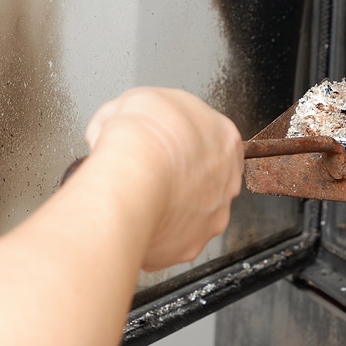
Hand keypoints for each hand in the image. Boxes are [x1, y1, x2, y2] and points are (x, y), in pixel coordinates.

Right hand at [82, 87, 243, 270]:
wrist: (132, 173)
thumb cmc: (142, 134)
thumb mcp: (138, 99)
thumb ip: (143, 114)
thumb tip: (119, 123)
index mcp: (224, 139)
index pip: (208, 144)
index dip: (179, 146)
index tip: (159, 149)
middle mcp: (227, 181)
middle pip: (204, 183)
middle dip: (178, 182)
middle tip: (147, 177)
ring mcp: (212, 217)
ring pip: (189, 216)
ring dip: (167, 211)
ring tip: (137, 202)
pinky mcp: (189, 246)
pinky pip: (169, 244)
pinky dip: (151, 236)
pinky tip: (132, 222)